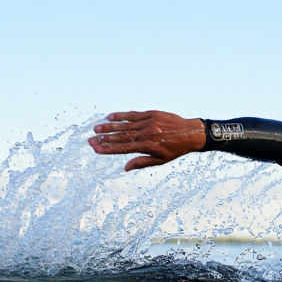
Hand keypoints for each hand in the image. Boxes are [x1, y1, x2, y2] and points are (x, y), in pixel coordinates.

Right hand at [88, 111, 206, 170]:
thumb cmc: (175, 149)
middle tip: (90, 140)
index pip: (124, 148)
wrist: (191, 133)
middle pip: (121, 136)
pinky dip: (121, 115)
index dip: (109, 149)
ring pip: (125, 125)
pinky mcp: (152, 113)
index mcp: (148, 146)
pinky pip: (133, 114)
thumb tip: (125, 168)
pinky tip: (110, 116)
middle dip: (104, 138)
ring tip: (96, 128)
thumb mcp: (160, 160)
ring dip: (109, 126)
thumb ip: (142, 162)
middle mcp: (147, 133)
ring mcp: (149, 122)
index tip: (96, 149)